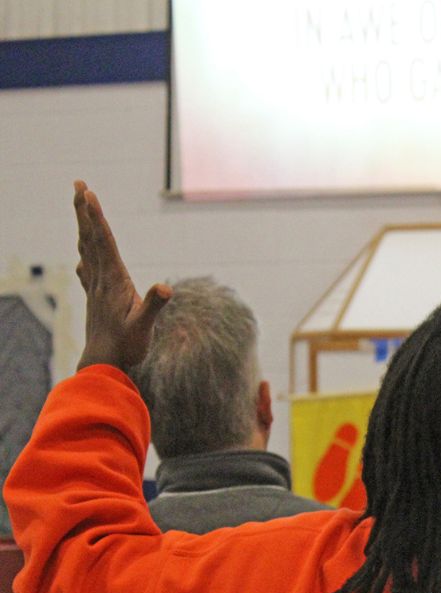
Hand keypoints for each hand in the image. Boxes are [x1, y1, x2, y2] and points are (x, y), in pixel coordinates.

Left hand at [74, 180, 171, 370]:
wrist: (103, 365)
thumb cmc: (126, 346)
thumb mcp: (144, 327)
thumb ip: (154, 305)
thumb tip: (166, 286)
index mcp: (114, 280)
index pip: (105, 242)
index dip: (97, 218)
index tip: (89, 194)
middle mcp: (101, 279)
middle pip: (91, 238)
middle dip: (85, 211)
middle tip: (79, 185)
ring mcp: (96, 288)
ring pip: (87, 249)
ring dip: (84, 226)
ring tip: (80, 207)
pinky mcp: (97, 299)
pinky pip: (89, 269)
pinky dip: (85, 255)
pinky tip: (83, 256)